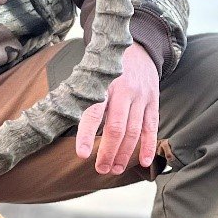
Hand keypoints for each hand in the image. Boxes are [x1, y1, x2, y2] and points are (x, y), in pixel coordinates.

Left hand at [75, 41, 159, 176]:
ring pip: (134, 131)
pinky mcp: (153, 101)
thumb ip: (84, 97)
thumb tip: (63, 121)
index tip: (83, 155)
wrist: (139, 48)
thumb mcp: (92, 74)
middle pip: (117, 128)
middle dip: (108, 152)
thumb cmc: (108, 67)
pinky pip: (151, 127)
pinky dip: (149, 146)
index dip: (88, 135)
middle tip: (101, 169)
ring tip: (115, 169)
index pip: (94, 113)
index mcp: (103, 84)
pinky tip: (144, 162)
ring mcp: (141, 97)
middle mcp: (124, 91)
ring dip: (125, 154)